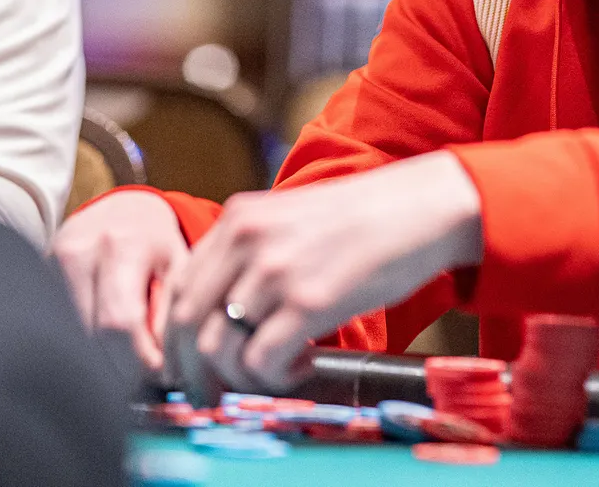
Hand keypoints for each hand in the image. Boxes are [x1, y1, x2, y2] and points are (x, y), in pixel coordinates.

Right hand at [51, 189, 187, 377]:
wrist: (121, 209)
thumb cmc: (156, 242)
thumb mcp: (178, 266)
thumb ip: (172, 312)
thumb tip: (165, 368)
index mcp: (123, 244)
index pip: (119, 321)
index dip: (136, 360)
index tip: (156, 378)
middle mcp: (80, 250)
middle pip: (90, 335)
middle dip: (119, 368)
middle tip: (143, 379)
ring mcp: (51, 262)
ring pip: (69, 335)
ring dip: (99, 359)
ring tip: (125, 362)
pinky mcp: (37, 273)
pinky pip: (57, 324)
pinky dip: (80, 343)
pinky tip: (101, 345)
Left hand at [160, 152, 482, 403]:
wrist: (421, 207)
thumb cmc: (363, 220)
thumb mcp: (289, 221)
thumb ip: (250, 254)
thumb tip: (225, 313)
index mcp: (237, 219)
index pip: (178, 288)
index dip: (177, 338)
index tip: (192, 364)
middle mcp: (245, 240)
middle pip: (185, 322)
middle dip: (194, 368)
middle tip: (217, 391)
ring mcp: (275, 270)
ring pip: (218, 347)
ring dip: (240, 376)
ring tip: (274, 373)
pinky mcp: (309, 301)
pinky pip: (261, 361)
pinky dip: (274, 377)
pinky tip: (302, 364)